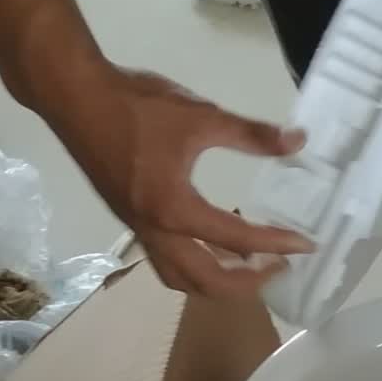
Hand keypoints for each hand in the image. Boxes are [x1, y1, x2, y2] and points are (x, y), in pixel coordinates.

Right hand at [0, 0, 312, 297]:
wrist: (74, 96)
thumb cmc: (137, 105)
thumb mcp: (202, 115)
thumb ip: (251, 134)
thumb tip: (298, 141)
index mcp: (175, 209)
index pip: (237, 239)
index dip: (277, 244)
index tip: (307, 245)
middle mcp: (154, 230)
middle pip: (205, 281)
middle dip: (247, 283)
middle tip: (280, 267)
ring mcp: (137, 228)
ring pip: (178, 278)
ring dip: (216, 283)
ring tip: (249, 267)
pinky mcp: (128, 218)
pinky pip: (163, 260)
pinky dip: (192, 267)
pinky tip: (210, 247)